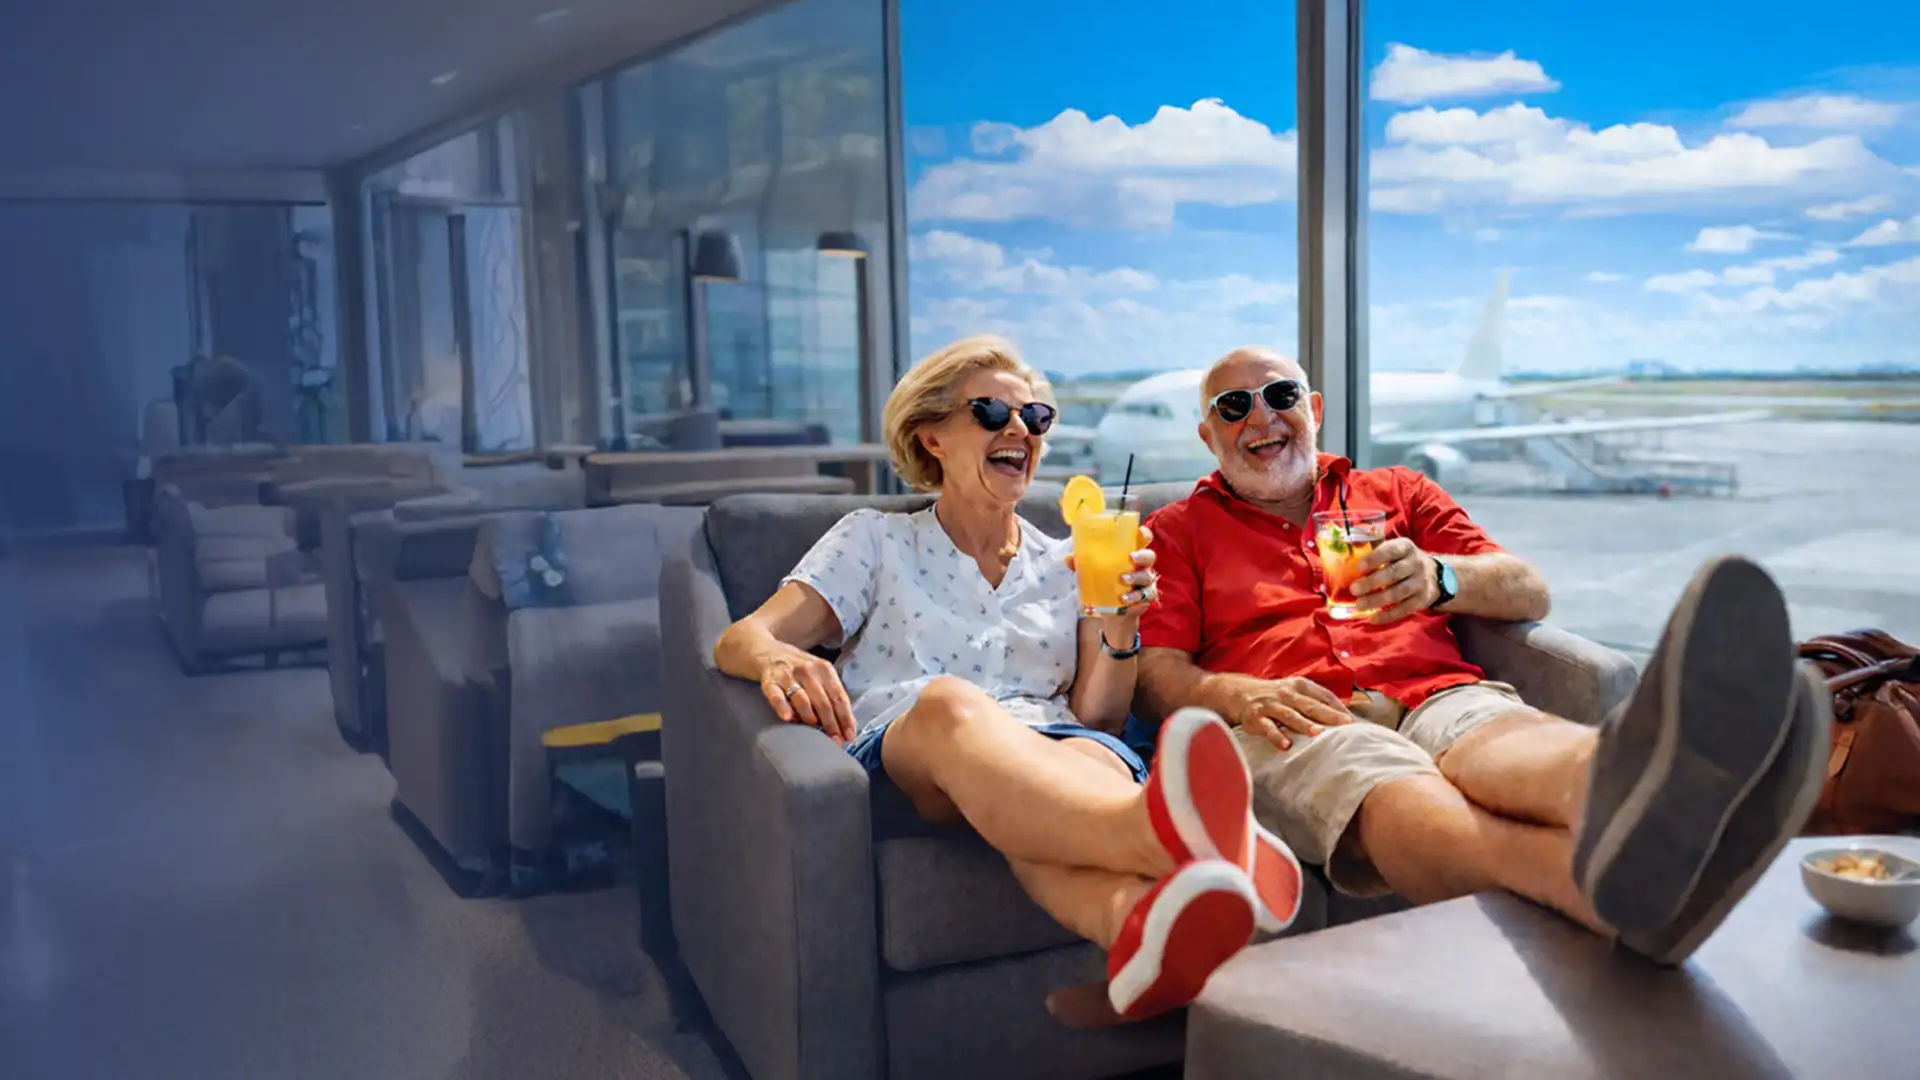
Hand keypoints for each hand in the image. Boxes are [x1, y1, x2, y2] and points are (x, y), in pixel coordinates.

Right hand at [758, 645, 857, 744]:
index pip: (839, 697)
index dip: (845, 718)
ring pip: (802, 699)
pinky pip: (776, 697)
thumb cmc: (801, 670)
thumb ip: (832, 695)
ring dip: (810, 718)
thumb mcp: (820, 675)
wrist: (771, 653)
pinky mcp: (770, 682)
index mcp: (824, 669)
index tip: (849, 736)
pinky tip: (787, 718)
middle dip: (831, 724)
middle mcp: (808, 670)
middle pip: (823, 701)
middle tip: (835, 741)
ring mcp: (788, 675)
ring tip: (816, 731)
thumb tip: (845, 726)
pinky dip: (782, 707)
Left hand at [1066, 526, 1158, 641]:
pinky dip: (1135, 596)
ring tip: (1122, 579)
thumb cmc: (1105, 583)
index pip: (1143, 540)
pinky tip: (1124, 598)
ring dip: (1136, 576)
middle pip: (1149, 557)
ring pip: (1148, 576)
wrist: (1111, 610)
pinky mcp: (1145, 598)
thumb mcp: (1092, 571)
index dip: (1144, 534)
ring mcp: (1145, 583)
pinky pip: (1145, 595)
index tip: (1140, 533)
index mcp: (1131, 553)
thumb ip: (1082, 563)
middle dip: (1142, 556)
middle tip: (1131, 557)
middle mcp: (1142, 566)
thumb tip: (1068, 559)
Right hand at [1220, 676, 1353, 750]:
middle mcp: (1286, 694)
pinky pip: (1267, 728)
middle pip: (1310, 705)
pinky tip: (1286, 745)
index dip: (1338, 708)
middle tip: (1345, 725)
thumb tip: (1344, 716)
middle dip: (1328, 715)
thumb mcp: (1295, 691)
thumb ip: (1316, 701)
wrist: (1239, 692)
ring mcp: (1270, 705)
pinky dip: (1276, 736)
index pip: (1323, 696)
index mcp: (1300, 686)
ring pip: (1290, 715)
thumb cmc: (1276, 696)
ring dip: (1304, 724)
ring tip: (1318, 733)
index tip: (1352, 722)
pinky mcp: (1256, 718)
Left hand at [1351, 537, 1438, 625]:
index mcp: (1405, 547)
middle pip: (1394, 573)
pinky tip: (1373, 618)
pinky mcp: (1422, 600)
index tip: (1359, 566)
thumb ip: (1376, 550)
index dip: (1375, 558)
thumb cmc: (1404, 561)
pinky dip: (1388, 615)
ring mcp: (1421, 582)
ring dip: (1378, 600)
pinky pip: (1404, 609)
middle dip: (1372, 582)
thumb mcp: (1396, 550)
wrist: (1436, 575)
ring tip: (1359, 605)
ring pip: (1399, 592)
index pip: (1391, 550)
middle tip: (1354, 589)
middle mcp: (1416, 563)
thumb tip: (1347, 556)